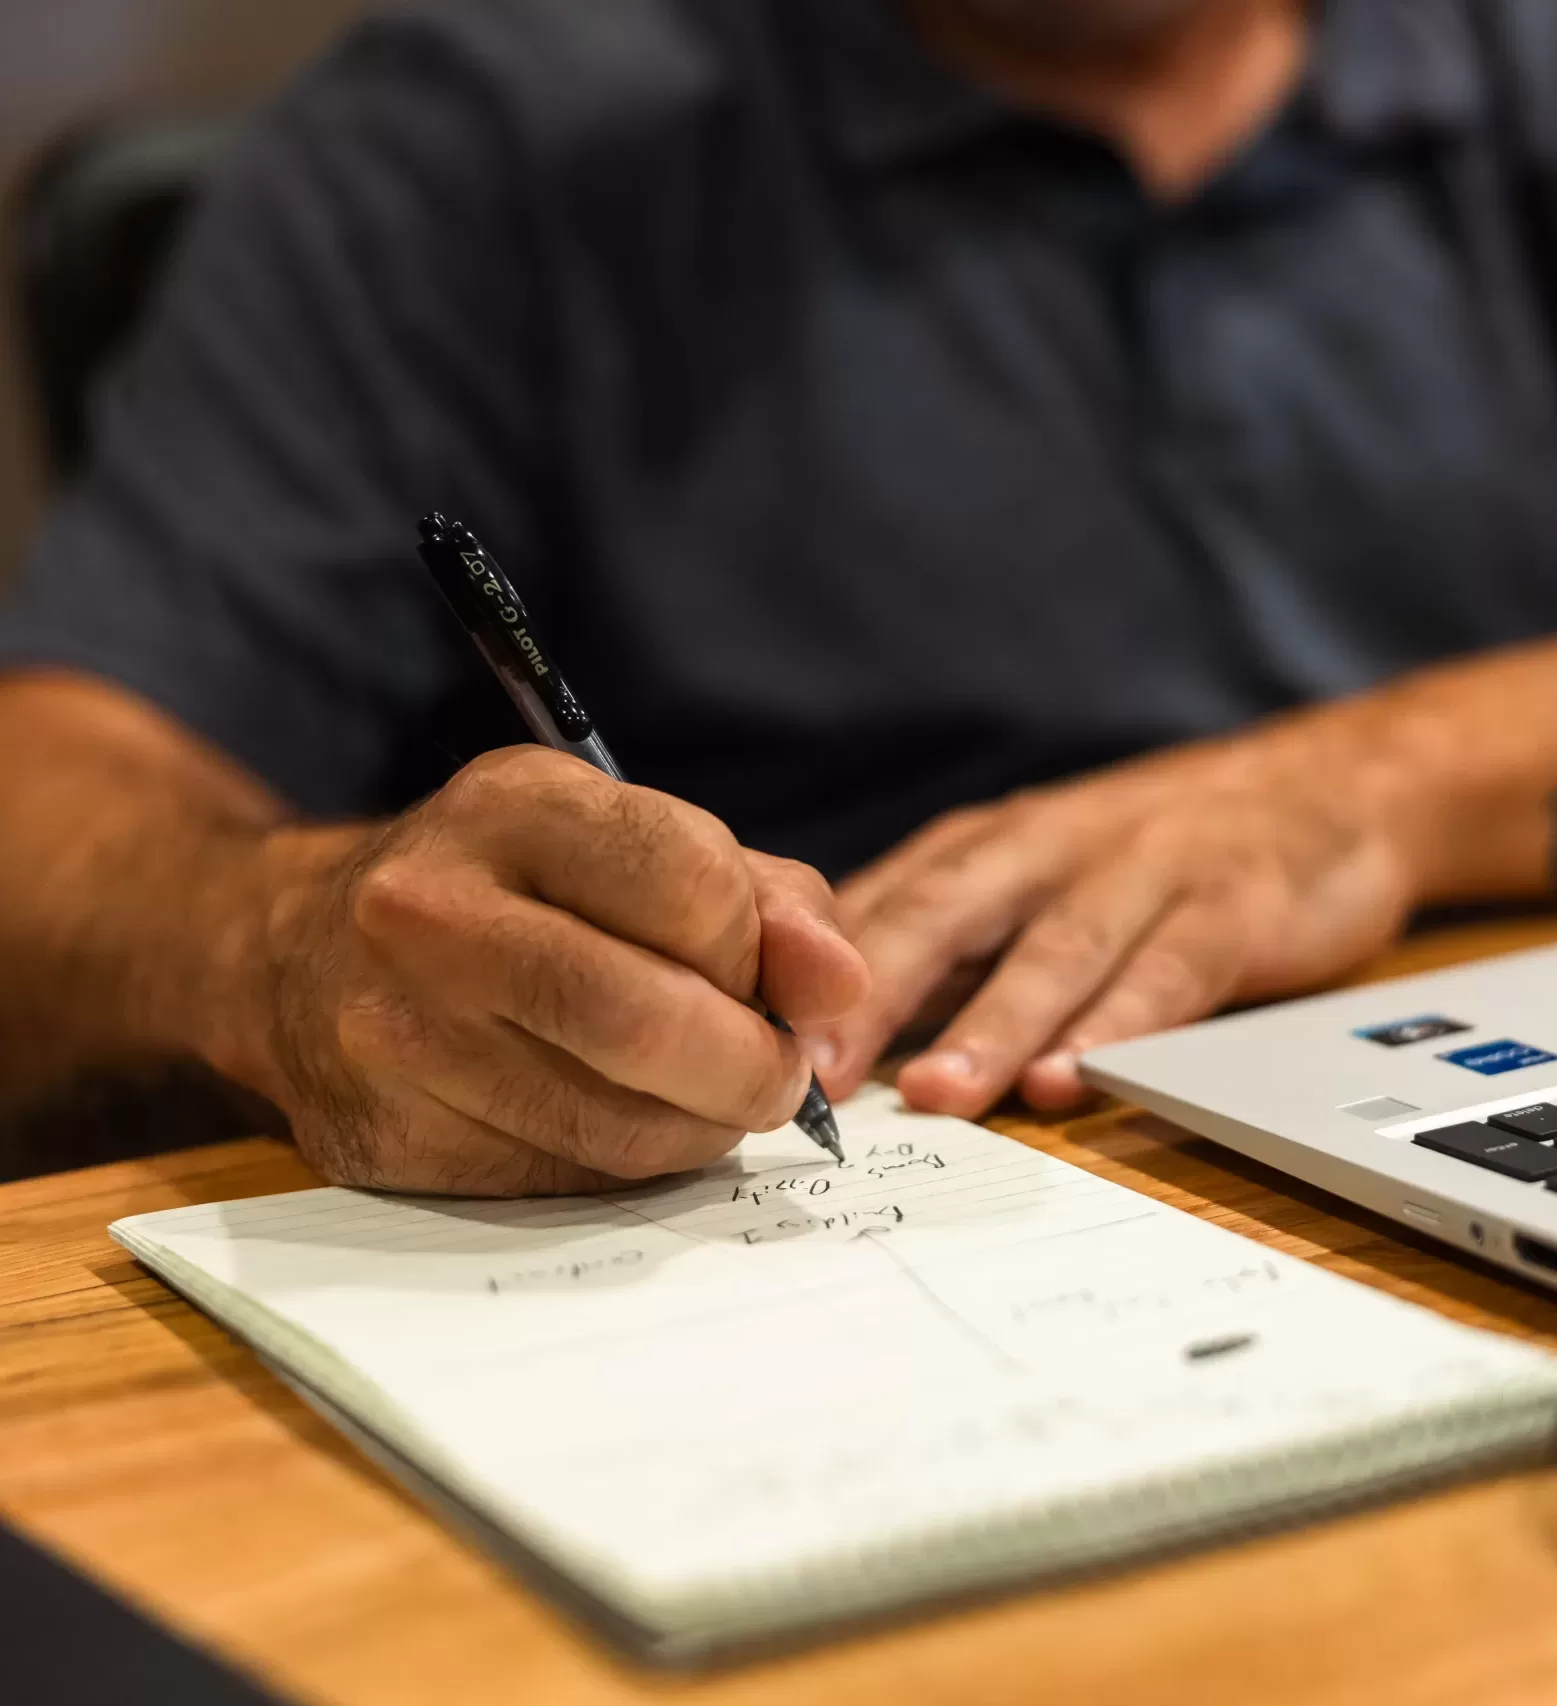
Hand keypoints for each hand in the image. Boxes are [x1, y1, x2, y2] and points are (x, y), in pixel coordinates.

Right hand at [239, 747, 867, 1194]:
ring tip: (701, 1096)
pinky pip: (556, 1179)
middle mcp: (430, 909)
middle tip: (776, 1075)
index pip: (696, 886)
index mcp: (511, 804)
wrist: (297, 954)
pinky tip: (614, 1119)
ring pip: (613, 1123)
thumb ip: (762, 896)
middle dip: (752, 1068)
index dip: (763, 952)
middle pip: (649, 1020)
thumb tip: (841, 988)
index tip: (772, 980)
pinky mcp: (377, 1136)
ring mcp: (391, 1031)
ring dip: (698, 1128)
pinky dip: (621, 1165)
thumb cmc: (507, 888)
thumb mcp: (625, 841)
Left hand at [810, 711, 1437, 1118]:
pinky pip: (1167, 969)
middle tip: (812, 1074)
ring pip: (1050, 950)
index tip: (744, 1045)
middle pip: (943, 918)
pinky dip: (1118, 1025)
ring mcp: (1138, 870)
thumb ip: (942, 942)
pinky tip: (1073, 1077)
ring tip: (936, 1094)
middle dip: (871, 995)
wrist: (1319, 782)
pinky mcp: (1229, 902)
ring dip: (989, 1025)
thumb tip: (819, 1022)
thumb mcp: (1027, 876)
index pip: (876, 912)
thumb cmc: (1143, 850)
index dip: (806, 976)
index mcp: (982, 849)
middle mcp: (1044, 849)